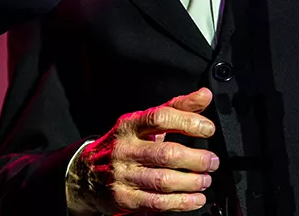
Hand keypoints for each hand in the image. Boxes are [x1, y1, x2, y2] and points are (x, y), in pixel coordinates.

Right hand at [65, 88, 218, 213]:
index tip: (208, 128)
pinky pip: (158, 202)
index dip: (187, 122)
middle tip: (212, 161)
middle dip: (196, 159)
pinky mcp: (124, 198)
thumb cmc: (123, 144)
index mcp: (129, 125)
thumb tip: (205, 95)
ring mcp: (123, 175)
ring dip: (192, 182)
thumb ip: (176, 108)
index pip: (159, 117)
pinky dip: (182, 202)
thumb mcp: (144, 122)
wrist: (86, 173)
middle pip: (166, 153)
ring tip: (205, 180)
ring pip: (164, 181)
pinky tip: (195, 198)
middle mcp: (124, 149)